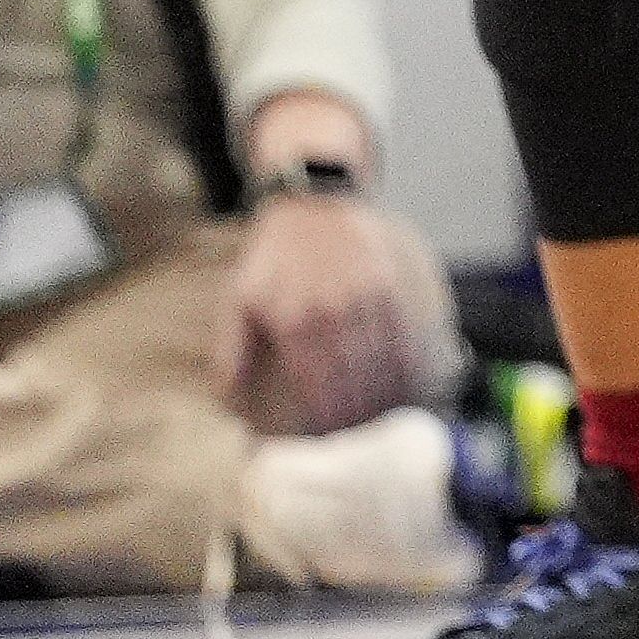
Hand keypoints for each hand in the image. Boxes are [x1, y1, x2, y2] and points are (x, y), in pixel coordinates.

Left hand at [218, 195, 426, 435]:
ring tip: (386, 417)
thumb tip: (229, 401)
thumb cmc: (273, 255)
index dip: (327, 415)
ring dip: (386, 391)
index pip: (318, 383)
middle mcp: (335, 311)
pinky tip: (410, 379)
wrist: (313, 200)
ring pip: (383, 357)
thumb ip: (231, 351)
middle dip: (359, 411)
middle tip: (361, 436)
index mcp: (296, 321)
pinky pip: (406, 330)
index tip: (331, 438)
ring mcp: (369, 295)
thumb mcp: (238, 298)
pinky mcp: (393, 281)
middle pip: (354, 376)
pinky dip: (409, 359)